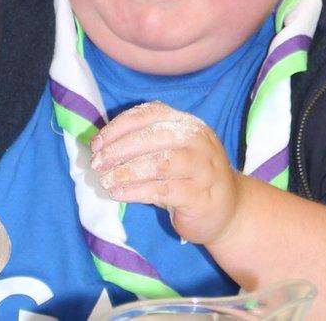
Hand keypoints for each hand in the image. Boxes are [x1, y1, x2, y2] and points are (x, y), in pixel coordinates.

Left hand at [90, 101, 242, 244]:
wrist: (229, 211)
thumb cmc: (188, 179)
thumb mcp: (169, 154)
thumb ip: (143, 145)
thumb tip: (100, 146)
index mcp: (188, 124)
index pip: (150, 114)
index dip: (119, 127)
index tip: (96, 143)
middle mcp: (198, 141)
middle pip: (154, 136)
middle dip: (119, 149)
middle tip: (96, 164)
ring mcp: (203, 168)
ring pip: (160, 162)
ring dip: (126, 171)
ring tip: (105, 181)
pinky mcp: (201, 195)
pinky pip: (163, 190)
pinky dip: (136, 191)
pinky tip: (119, 194)